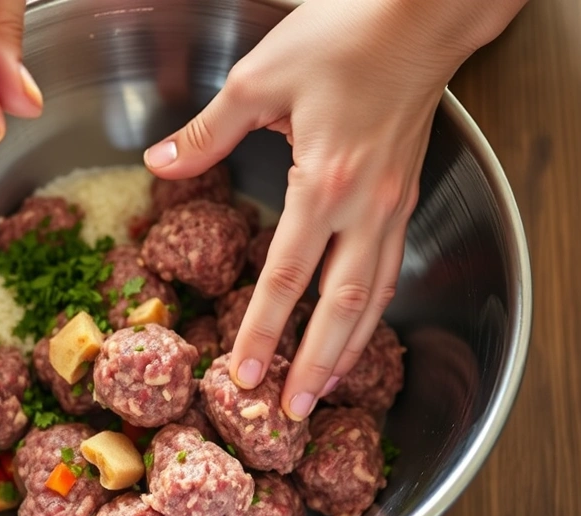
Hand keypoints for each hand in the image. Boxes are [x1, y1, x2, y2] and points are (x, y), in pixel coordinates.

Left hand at [144, 0, 525, 419]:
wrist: (420, 17)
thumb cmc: (345, 39)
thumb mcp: (259, 79)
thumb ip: (208, 132)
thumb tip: (160, 163)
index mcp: (325, 182)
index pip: (287, 279)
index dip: (263, 332)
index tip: (245, 375)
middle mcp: (365, 207)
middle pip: (340, 307)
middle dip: (314, 365)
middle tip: (292, 412)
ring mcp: (392, 205)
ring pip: (374, 297)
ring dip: (349, 348)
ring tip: (327, 388)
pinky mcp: (404, 196)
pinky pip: (390, 269)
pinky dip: (374, 310)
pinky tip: (360, 326)